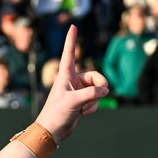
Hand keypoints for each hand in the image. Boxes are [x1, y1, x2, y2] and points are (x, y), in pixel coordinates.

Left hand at [35, 25, 108, 143]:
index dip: (71, 40)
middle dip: (101, 85)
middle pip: (96, 76)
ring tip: (83, 109)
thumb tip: (105, 91)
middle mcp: (72, 80)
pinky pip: (95, 100)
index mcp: (65, 75)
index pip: (69, 54)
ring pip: (97, 89)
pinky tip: (83, 114)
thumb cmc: (56, 113)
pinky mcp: (82, 101)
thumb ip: (91, 93)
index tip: (72, 26)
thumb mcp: (74, 101)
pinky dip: (93, 107)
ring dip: (95, 100)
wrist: (52, 131)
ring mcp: (78, 91)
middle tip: (102, 94)